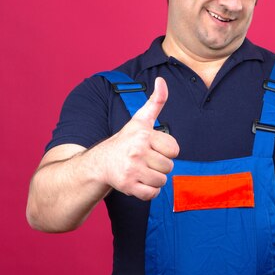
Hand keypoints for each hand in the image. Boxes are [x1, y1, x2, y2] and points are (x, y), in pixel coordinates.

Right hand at [94, 77, 179, 199]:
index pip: (174, 149)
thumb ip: (155, 101)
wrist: (100, 163)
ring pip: (162, 181)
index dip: (165, 151)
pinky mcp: (127, 186)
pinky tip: (138, 182)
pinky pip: (152, 194)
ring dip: (154, 179)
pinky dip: (148, 191)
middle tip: (144, 161)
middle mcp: (137, 151)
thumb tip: (161, 80)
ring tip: (140, 171)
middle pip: (169, 167)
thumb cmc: (125, 141)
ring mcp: (131, 169)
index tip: (151, 147)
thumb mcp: (140, 120)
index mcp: (143, 134)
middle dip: (159, 166)